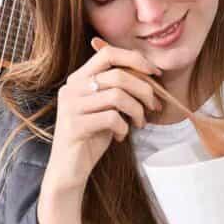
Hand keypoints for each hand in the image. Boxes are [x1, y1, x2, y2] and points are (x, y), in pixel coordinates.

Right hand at [42, 40, 162, 194]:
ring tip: (138, 123)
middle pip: (118, 75)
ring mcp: (71, 106)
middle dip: (144, 90)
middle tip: (153, 106)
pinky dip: (123, 128)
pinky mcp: (75, 125)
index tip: (154, 74)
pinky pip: (112, 118)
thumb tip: (150, 76)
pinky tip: (120, 137)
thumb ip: (118, 89)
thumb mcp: (105, 108)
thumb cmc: (91, 137)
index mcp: (78, 79)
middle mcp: (72, 88)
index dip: (135, 59)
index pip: (108, 53)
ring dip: (137, 110)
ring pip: (118, 95)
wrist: (68, 170)